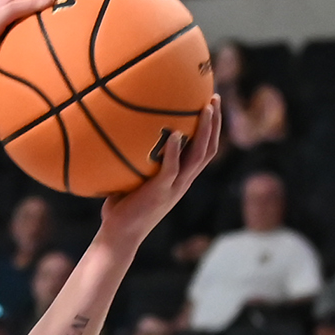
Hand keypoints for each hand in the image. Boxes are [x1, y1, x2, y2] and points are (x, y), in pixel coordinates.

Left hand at [95, 99, 222, 243]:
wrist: (119, 236)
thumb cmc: (121, 209)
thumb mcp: (132, 180)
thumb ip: (135, 160)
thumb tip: (120, 132)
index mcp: (181, 179)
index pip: (204, 150)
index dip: (212, 128)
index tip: (210, 104)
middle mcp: (183, 181)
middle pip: (209, 148)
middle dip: (215, 122)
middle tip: (214, 97)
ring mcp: (174, 187)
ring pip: (199, 155)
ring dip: (205, 131)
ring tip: (206, 108)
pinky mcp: (160, 192)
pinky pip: (172, 168)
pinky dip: (174, 151)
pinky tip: (174, 133)